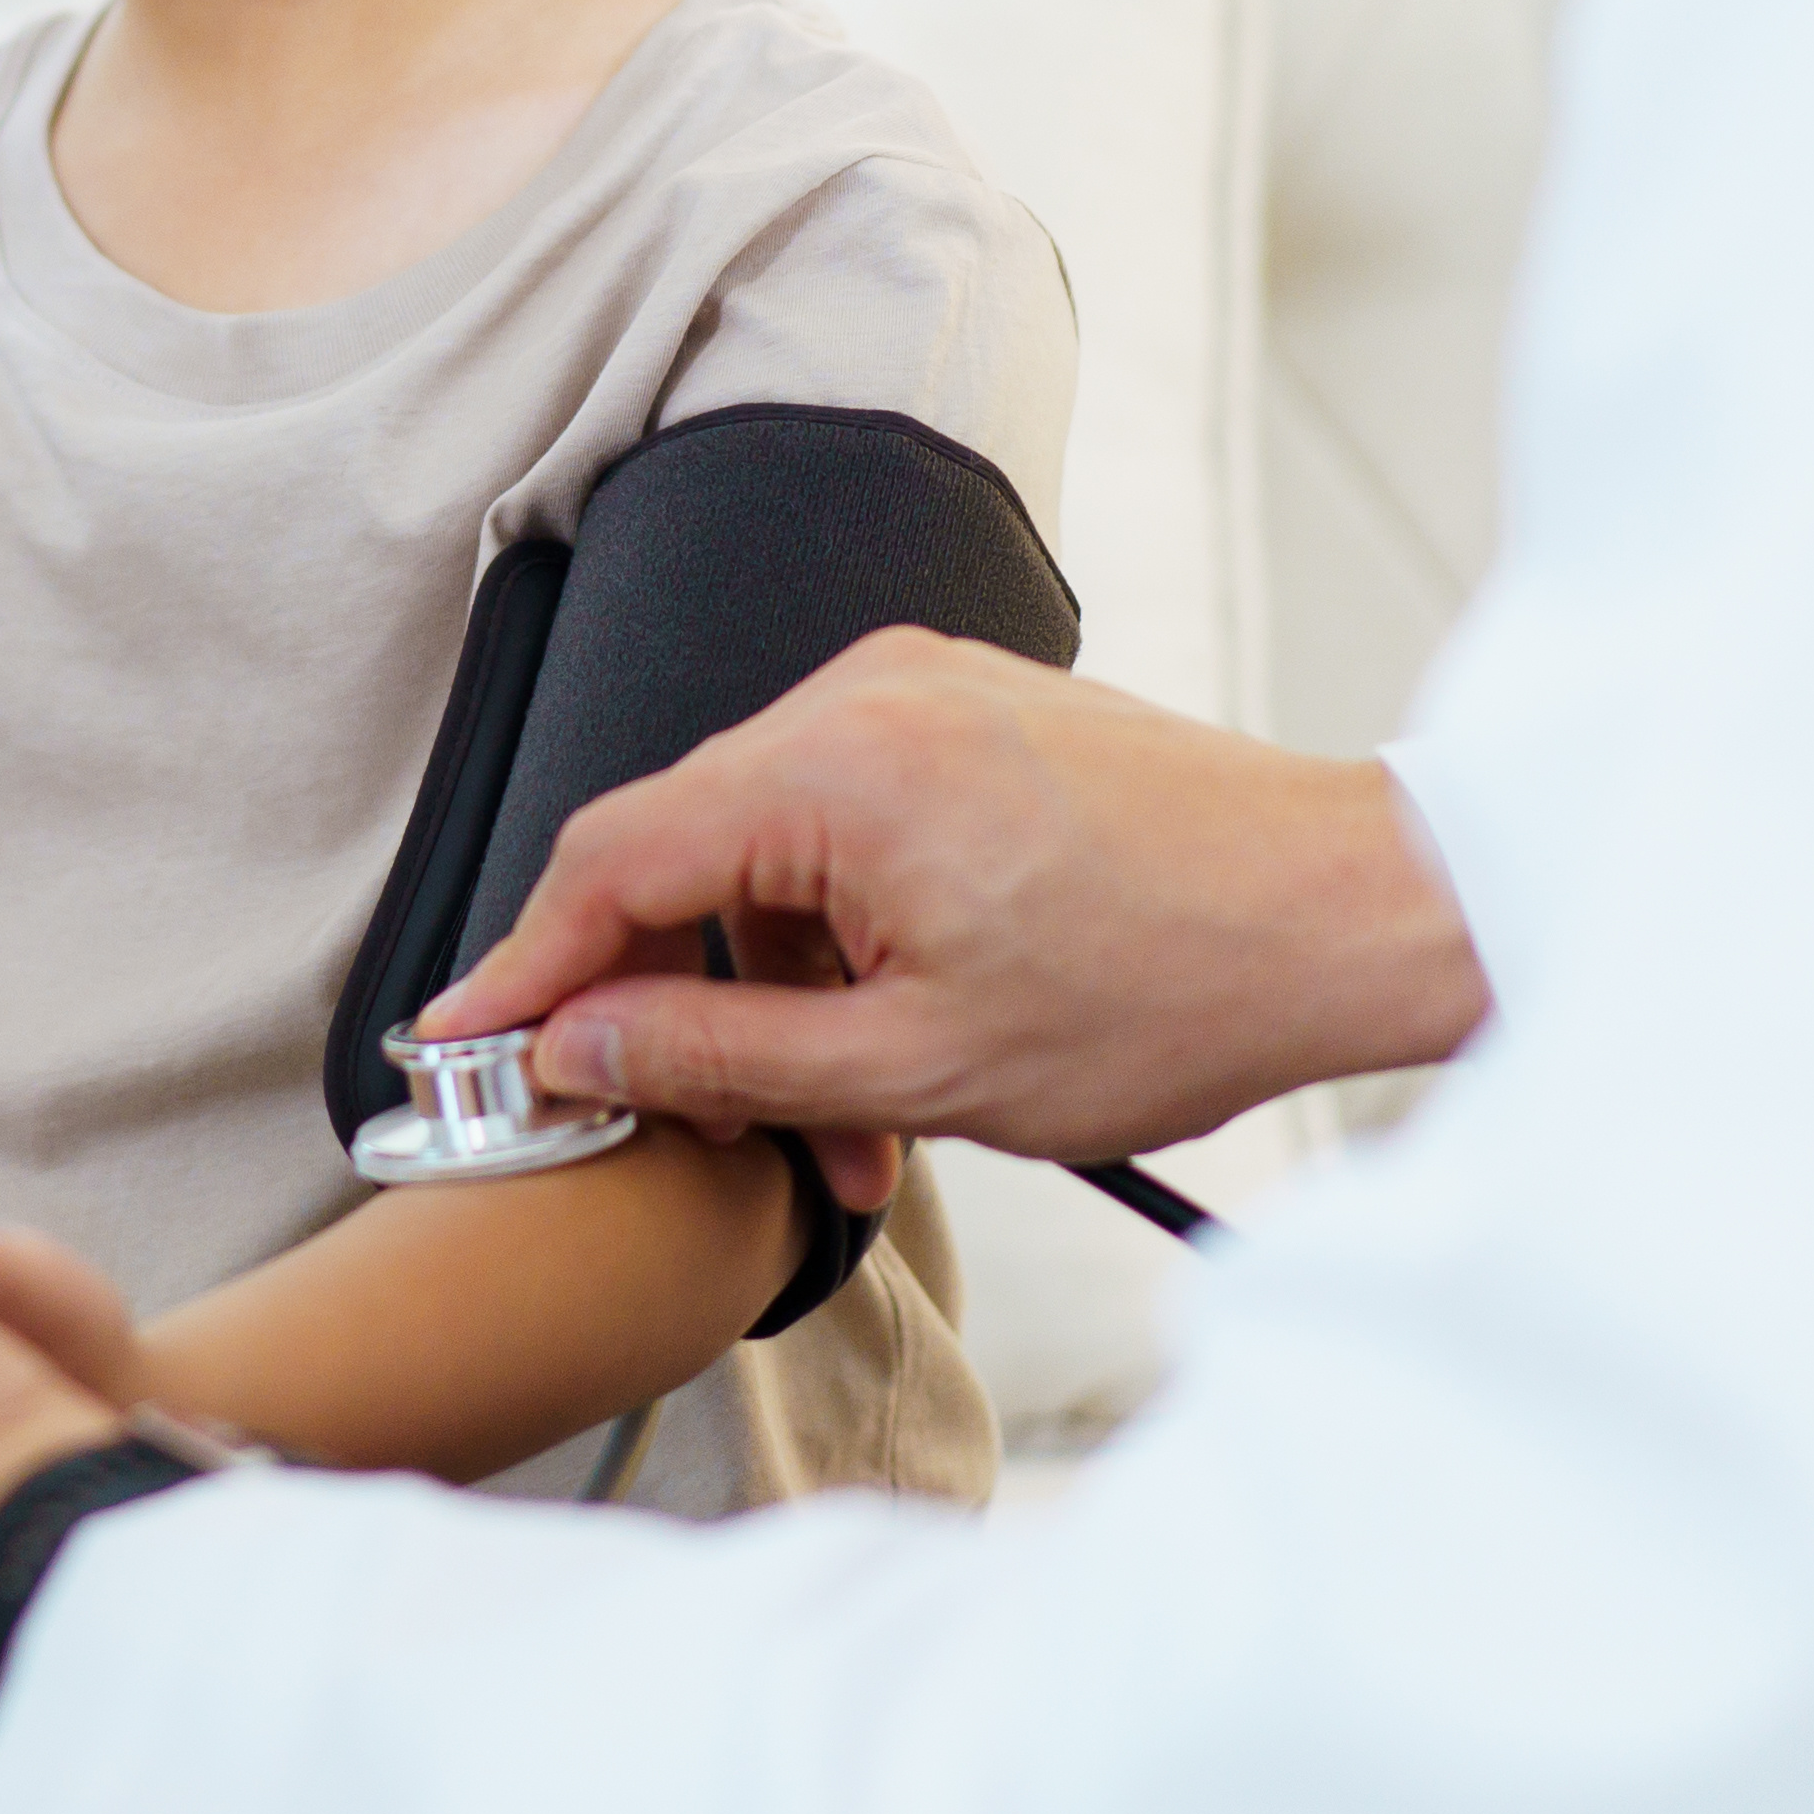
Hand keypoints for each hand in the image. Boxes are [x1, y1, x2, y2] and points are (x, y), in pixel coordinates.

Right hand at [413, 630, 1493, 1170]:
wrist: (1352, 908)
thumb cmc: (1173, 984)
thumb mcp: (921, 1067)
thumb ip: (718, 1056)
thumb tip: (572, 1047)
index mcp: (833, 767)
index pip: (612, 861)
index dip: (525, 967)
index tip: (460, 1045)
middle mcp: (861, 692)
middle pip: (684, 850)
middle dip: (677, 1003)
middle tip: (691, 1127)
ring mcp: (919, 686)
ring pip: (769, 845)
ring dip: (777, 982)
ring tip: (855, 1120)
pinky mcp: (968, 706)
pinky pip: (845, 813)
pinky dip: (843, 924)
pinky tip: (899, 1026)